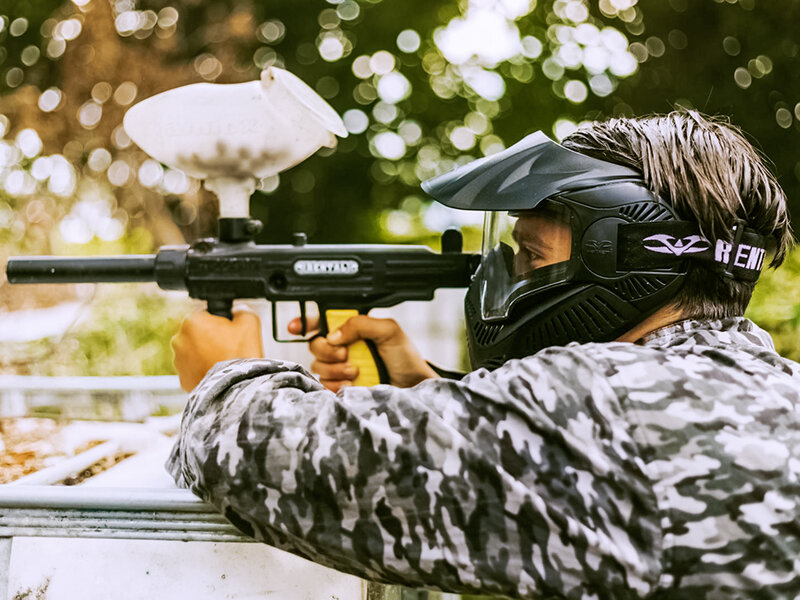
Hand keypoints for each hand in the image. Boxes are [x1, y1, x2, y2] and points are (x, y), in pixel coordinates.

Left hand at [172, 308, 262, 391]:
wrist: (235, 387)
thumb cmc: (240, 354)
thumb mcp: (249, 322)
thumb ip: (241, 310)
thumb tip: (237, 311)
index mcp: (192, 321)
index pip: (207, 316)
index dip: (222, 324)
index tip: (231, 334)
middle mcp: (179, 339)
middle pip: (199, 334)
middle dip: (211, 339)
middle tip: (229, 348)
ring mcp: (178, 360)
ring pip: (195, 352)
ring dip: (206, 355)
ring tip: (224, 362)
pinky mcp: (182, 378)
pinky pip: (194, 370)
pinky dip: (204, 370)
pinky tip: (218, 373)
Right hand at [288, 314, 437, 391]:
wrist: (413, 387)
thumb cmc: (405, 357)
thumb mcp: (388, 330)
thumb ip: (360, 324)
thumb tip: (333, 334)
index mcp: (352, 329)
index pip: (322, 321)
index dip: (305, 322)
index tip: (296, 327)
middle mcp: (343, 346)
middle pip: (315, 343)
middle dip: (327, 349)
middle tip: (346, 353)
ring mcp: (340, 368)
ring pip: (318, 365)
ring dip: (335, 368)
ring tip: (356, 370)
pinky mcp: (340, 386)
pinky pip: (324, 384)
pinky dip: (336, 384)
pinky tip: (352, 384)